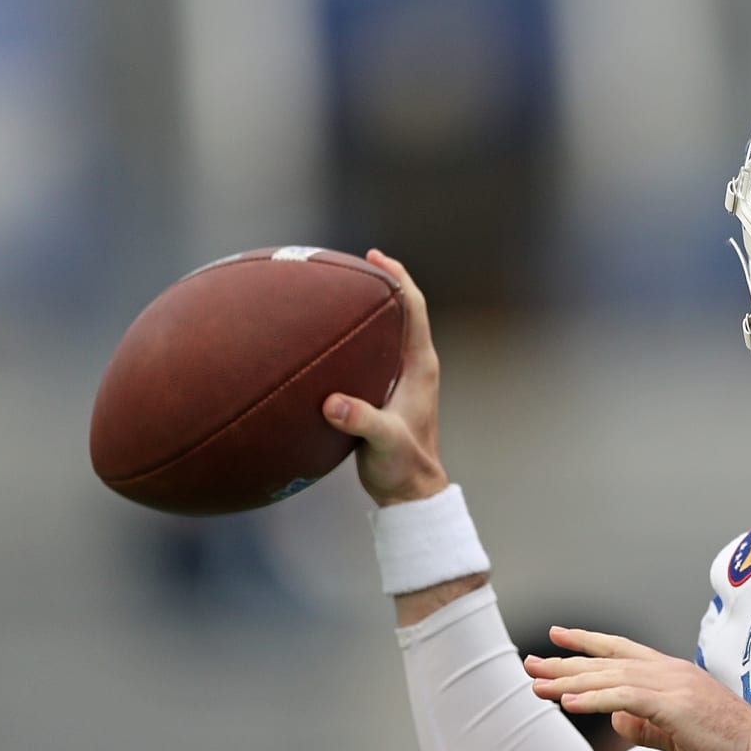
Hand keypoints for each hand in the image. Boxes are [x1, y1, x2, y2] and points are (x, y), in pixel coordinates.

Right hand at [322, 249, 449, 506]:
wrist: (410, 492)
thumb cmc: (401, 468)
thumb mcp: (382, 443)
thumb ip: (360, 421)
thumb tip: (333, 403)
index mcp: (420, 368)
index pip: (414, 310)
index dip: (398, 279)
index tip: (376, 258)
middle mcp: (415, 367)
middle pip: (403, 312)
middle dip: (381, 284)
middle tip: (354, 262)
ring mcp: (404, 379)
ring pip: (389, 331)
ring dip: (370, 309)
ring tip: (341, 290)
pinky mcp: (389, 392)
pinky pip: (374, 352)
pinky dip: (357, 336)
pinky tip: (330, 337)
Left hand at [526, 627, 750, 750]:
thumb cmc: (728, 749)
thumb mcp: (678, 736)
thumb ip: (647, 726)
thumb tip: (618, 720)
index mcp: (673, 674)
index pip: (622, 651)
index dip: (588, 643)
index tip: (558, 637)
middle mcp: (671, 671)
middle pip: (608, 660)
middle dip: (565, 662)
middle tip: (531, 663)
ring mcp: (674, 684)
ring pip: (611, 676)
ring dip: (570, 682)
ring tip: (538, 686)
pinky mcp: (675, 705)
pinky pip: (625, 698)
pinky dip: (594, 699)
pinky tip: (568, 704)